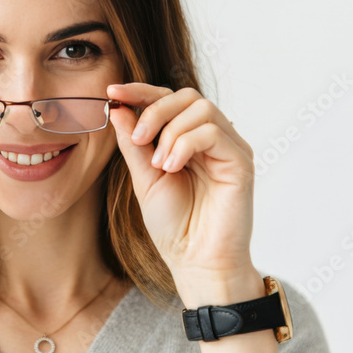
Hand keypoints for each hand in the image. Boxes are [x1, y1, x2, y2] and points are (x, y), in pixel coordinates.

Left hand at [106, 83, 256, 283]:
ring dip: (170, 132)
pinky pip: (212, 132)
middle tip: (138, 139)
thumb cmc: (173, 226)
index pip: (168, 99)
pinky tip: (172, 168)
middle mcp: (212, 138)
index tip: (112, 92)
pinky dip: (185, 144)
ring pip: (201, 108)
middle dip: (154, 110)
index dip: (140, 91)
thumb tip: (117, 108)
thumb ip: (134, 144)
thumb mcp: (144, 178)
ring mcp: (228, 148)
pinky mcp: (241, 161)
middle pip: (186, 95)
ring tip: (160, 165)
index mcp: (188, 139)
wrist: (195, 262)